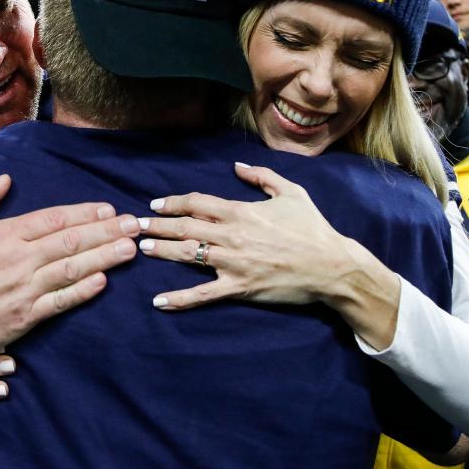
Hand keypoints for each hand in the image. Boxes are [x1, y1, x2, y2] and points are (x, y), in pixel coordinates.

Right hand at [0, 175, 138, 352]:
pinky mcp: (23, 318)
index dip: (84, 213)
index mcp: (4, 234)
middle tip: (135, 225)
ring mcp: (24, 291)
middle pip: (71, 242)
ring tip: (131, 249)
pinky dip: (82, 292)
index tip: (108, 209)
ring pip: (72, 270)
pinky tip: (103, 281)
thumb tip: (5, 179)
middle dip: (107, 232)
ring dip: (105, 258)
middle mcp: (19, 260)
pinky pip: (59, 303)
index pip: (53, 219)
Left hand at [139, 163, 349, 307]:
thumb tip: (237, 166)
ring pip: (188, 255)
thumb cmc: (313, 228)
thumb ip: (262, 177)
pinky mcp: (238, 288)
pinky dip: (179, 299)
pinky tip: (159, 301)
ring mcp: (233, 263)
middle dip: (157, 224)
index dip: (173, 202)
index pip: (197, 202)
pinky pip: (203, 295)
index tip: (156, 204)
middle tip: (136, 225)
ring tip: (142, 248)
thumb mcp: (291, 193)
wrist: (332, 266)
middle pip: (185, 227)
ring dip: (161, 251)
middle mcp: (232, 235)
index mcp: (241, 211)